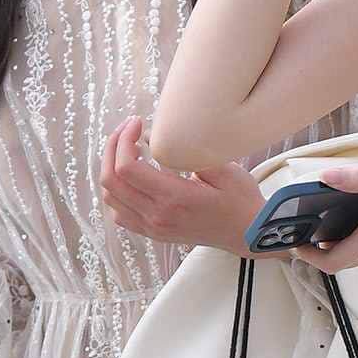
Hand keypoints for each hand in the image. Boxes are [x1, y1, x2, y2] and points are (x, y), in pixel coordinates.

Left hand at [101, 118, 265, 249]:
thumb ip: (188, 152)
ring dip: (112, 168)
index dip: (124, 139)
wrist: (247, 234)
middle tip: (128, 130)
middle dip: (113, 147)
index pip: (127, 168)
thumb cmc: (240, 199)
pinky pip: (119, 213)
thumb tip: (152, 136)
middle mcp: (158, 216)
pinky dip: (118, 192)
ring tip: (128, 149)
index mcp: (174, 198)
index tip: (137, 123)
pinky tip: (133, 177)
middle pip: (111, 180)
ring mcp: (153, 227)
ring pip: (110, 197)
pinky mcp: (153, 233)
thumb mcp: (224, 169)